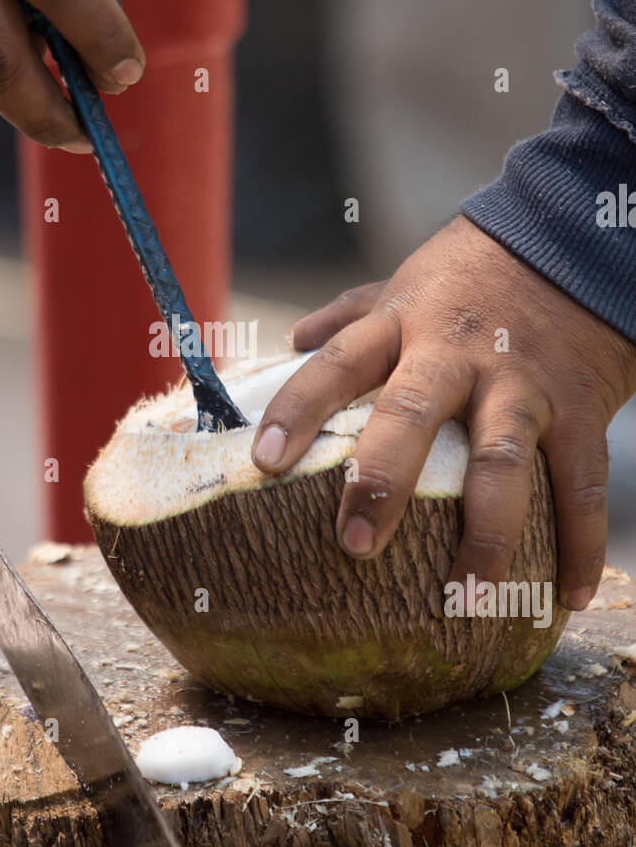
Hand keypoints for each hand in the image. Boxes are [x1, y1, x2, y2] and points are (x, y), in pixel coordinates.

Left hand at [252, 216, 635, 608]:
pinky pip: (582, 482)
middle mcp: (456, 352)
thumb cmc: (473, 275)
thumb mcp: (406, 281)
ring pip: (500, 461)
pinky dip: (581, 542)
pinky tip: (568, 597)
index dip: (299, 408)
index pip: (337, 363)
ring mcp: (521, 383)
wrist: (576, 245)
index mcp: (402, 323)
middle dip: (384, 480)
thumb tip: (290, 340)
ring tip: (465, 601)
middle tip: (357, 546)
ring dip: (487, 535)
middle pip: (412, 412)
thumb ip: (350, 312)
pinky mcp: (579, 408)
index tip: (264, 460)